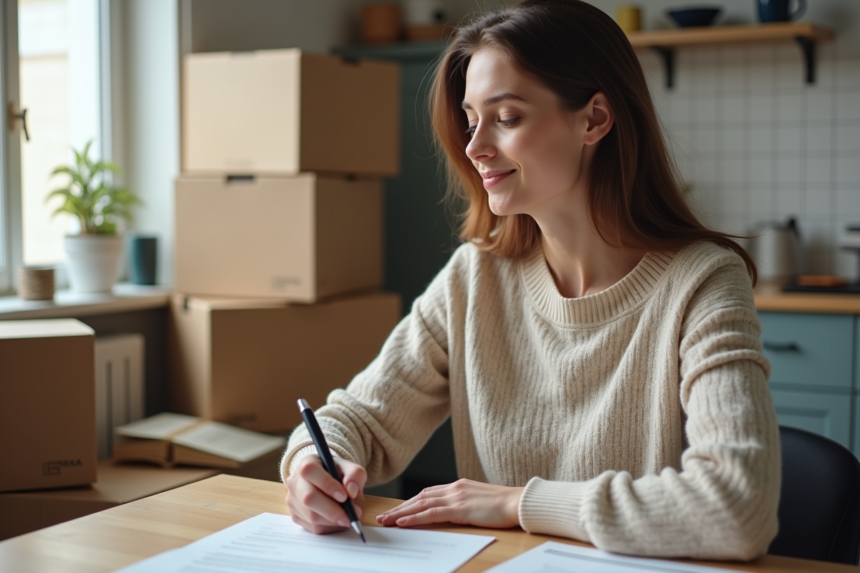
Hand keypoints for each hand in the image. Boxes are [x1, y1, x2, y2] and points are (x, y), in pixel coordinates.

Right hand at [285, 454, 366, 534]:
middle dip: (332, 510)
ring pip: (311, 516)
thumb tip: (352, 490)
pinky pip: (312, 527)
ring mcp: (292, 500)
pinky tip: (338, 521)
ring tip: (348, 518)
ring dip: (333, 521)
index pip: (310, 471)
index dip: (327, 484)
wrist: (329, 482)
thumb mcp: (350, 469)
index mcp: (307, 463)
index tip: (344, 496)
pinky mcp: (295, 516)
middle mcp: (295, 481)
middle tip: (350, 516)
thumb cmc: (338, 474)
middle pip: (308, 498)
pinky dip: (329, 527)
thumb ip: (355, 474)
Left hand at [376, 479, 522, 528]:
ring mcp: (456, 497)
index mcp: (458, 486)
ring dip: (401, 513)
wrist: (518, 502)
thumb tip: (453, 512)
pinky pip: (432, 513)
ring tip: (386, 520)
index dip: (410, 502)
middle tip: (383, 516)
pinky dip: (415, 517)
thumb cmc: (504, 505)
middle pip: (419, 497)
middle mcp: (454, 488)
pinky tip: (403, 522)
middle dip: (400, 508)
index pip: (428, 493)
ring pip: (421, 504)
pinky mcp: (460, 509)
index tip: (397, 510)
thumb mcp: (479, 501)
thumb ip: (464, 503)